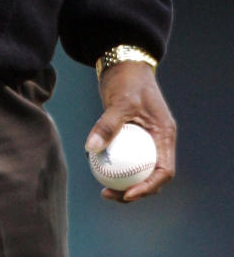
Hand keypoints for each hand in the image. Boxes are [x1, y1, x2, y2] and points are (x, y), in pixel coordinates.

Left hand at [85, 61, 175, 202]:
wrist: (122, 62)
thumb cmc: (126, 79)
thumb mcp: (119, 101)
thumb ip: (107, 124)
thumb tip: (91, 148)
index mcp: (164, 134)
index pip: (163, 170)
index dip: (148, 187)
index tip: (128, 194)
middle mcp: (158, 140)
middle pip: (151, 175)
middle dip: (134, 191)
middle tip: (109, 194)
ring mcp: (146, 139)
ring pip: (138, 169)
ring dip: (123, 182)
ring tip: (102, 189)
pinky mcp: (132, 136)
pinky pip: (126, 157)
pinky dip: (115, 165)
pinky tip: (95, 168)